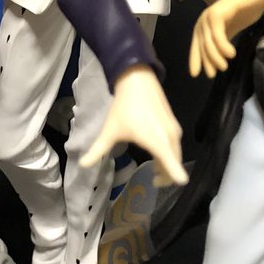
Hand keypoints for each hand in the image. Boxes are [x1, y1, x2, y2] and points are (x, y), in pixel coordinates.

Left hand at [81, 66, 186, 187]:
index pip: (173, 164)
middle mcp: (170, 137)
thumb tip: (82, 165)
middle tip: (154, 181)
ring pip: (175, 153)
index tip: (181, 184)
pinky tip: (158, 152)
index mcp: (157, 142)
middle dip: (167, 175)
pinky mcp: (174, 123)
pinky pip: (175, 144)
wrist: (137, 79)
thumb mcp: (110, 130)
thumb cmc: (124, 107)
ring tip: (155, 169)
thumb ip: (98, 150)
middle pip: (175, 163)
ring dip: (168, 163)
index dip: (176, 176)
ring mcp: (174, 129)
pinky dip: (169, 152)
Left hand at [189, 0, 263, 77]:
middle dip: (205, 60)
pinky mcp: (218, 12)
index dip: (195, 58)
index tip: (195, 74)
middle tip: (212, 74)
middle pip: (200, 44)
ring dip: (214, 56)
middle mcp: (205, 18)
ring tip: (224, 66)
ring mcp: (210, 14)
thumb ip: (223, 40)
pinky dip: (222, 45)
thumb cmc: (247, 9)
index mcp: (206, 23)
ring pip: (207, 40)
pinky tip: (231, 54)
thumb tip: (218, 60)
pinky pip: (217, 33)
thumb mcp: (233, 29)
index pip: (197, 43)